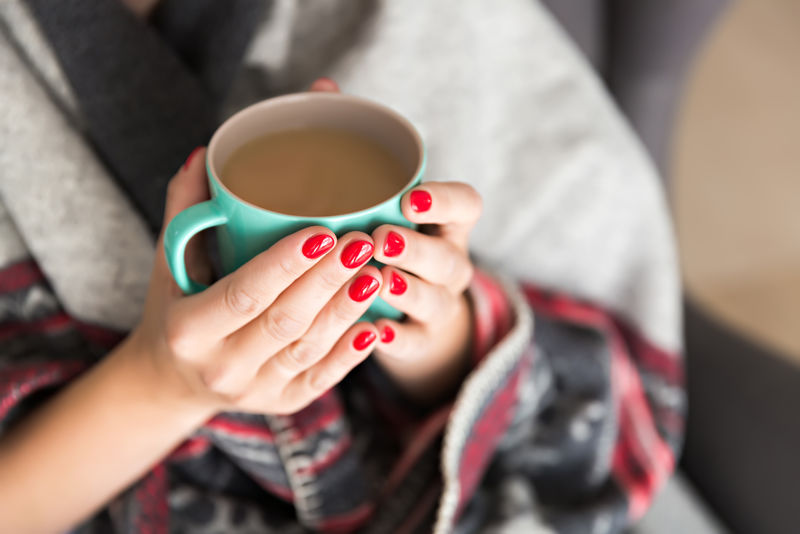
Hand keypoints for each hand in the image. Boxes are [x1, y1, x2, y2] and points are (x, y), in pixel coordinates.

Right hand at [130, 142, 383, 414]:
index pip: (244, 293)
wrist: (171, 381)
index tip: (322, 232)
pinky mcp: (281, 403)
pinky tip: (374, 324)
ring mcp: (254, 391)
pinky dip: (350, 354)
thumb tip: (209, 154)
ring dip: (347, 311)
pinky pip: (321, 378)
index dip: (285, 265)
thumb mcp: (170, 262)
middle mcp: (220, 367)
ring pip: (309, 349)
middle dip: (327, 280)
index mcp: (188, 329)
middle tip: (361, 243)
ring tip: (375, 272)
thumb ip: (187, 209)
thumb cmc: (174, 308)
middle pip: (285, 321)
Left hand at [370, 182, 482, 402]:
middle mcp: (450, 266)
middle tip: (380, 241)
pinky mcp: (423, 339)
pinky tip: (377, 332)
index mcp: (447, 228)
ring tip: (381, 282)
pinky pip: (417, 341)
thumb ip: (364, 204)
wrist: (415, 316)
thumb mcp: (390, 221)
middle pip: (448, 257)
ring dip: (409, 290)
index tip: (409, 199)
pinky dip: (399, 338)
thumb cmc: (391, 251)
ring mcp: (440, 305)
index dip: (444, 202)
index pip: (465, 206)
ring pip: (436, 299)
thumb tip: (297, 178)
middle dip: (415, 249)